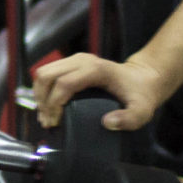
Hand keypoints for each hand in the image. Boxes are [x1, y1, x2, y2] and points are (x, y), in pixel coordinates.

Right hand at [31, 52, 172, 130]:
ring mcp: (75, 59)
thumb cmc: (141, 95)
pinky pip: (48, 73)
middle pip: (47, 75)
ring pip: (43, 73)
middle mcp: (82, 60)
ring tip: (46, 116)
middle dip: (42, 100)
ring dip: (39, 95)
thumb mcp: (141, 111)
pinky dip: (43, 90)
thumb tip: (106, 123)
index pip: (63, 83)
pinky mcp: (71, 63)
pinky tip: (48, 106)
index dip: (54, 104)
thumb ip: (128, 119)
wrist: (143, 78)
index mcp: (95, 69)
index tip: (55, 123)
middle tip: (48, 122)